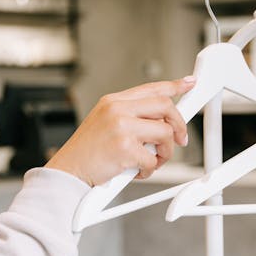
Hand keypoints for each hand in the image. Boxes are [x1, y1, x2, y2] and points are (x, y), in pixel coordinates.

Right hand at [45, 77, 194, 185]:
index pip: (151, 88)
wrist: (67, 171)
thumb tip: (161, 123)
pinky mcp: (125, 148)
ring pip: (165, 133)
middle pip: (165, 106)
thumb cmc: (86, 153)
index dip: (174, 85)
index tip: (188, 83)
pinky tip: (137, 172)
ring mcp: (121, 127)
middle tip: (180, 140)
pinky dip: (149, 169)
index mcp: (113, 101)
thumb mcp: (104, 123)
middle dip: (179, 125)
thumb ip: (130, 118)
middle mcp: (117, 110)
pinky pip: (153, 158)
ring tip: (152, 161)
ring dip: (165, 152)